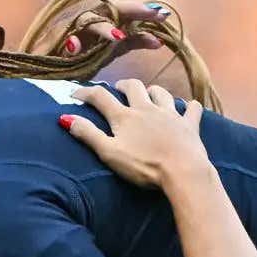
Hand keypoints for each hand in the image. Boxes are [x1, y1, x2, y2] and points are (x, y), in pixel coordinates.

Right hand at [58, 0, 175, 60]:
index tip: (163, 15)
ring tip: (118, 38)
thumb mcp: (110, 51)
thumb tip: (158, 40)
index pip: (125, 13)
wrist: (47, 75)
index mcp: (103, 22)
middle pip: (110, 9)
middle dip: (132, 10)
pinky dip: (71, 43)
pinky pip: (64, 41)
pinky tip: (75, 48)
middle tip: (153, 14)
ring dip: (103, 28)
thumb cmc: (79, 61)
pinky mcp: (54, 44)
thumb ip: (131, 43)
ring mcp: (71, 31)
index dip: (143, 12)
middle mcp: (88, 22)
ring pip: (89, 22)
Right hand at [61, 80, 206, 190]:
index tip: (76, 93)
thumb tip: (66, 118)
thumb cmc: (143, 165)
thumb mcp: (110, 153)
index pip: (101, 97)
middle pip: (134, 87)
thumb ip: (88, 135)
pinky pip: (191, 108)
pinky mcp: (189, 124)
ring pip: (161, 93)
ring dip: (153, 91)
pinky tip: (188, 107)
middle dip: (124, 85)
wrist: (182, 170)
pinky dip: (188, 106)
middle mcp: (146, 108)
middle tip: (119, 90)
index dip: (86, 92)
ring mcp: (170, 114)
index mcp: (124, 117)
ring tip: (149, 96)